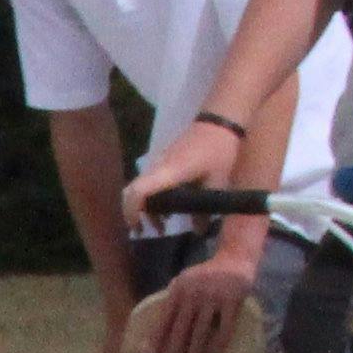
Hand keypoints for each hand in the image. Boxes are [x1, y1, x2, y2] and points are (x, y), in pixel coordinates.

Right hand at [124, 122, 239, 221]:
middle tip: (144, 231)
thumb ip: (205, 209)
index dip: (132, 212)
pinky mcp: (162, 160)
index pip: (137, 192)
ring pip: (140, 188)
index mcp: (168, 172)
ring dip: (145, 207)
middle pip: (132, 193)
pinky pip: (149, 182)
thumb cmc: (220, 150)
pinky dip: (152, 197)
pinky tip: (168, 207)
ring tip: (161, 224)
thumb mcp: (217, 181)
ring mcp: (157, 162)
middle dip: (134, 214)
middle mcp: (156, 167)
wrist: (220, 120)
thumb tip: (199, 232)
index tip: (137, 228)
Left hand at [129, 244, 256, 352]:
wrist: (235, 257)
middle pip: (181, 327)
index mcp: (178, 289)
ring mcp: (214, 297)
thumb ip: (173, 302)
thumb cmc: (205, 276)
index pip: (165, 318)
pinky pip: (225, 326)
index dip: (157, 338)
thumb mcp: (184, 283)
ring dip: (195, 350)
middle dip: (174, 350)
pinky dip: (219, 342)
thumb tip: (156, 331)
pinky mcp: (233, 300)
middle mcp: (194, 293)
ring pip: (202, 330)